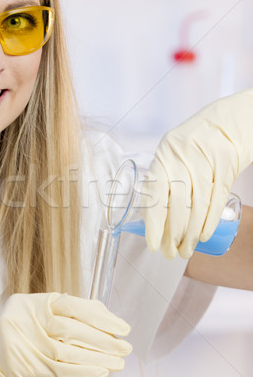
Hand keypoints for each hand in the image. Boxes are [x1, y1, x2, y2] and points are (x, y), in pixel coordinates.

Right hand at [0, 292, 130, 376]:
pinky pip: (59, 370)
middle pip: (72, 330)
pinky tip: (100, 373)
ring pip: (68, 352)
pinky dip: (82, 373)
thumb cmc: (30, 333)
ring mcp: (24, 342)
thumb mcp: (46, 316)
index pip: (74, 306)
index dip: (101, 317)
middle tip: (125, 348)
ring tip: (118, 363)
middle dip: (104, 341)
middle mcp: (27, 318)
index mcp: (35, 301)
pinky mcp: (24, 365)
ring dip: (98, 359)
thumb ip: (73, 315)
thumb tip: (109, 321)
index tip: (122, 328)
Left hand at [143, 89, 252, 258]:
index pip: (155, 194)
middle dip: (173, 234)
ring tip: (186, 251)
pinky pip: (216, 199)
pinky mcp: (226, 166)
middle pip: (177, 204)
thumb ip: (162, 181)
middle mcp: (183, 158)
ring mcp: (206, 161)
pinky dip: (209, 221)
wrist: (225, 123)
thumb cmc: (192, 146)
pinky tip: (202, 236)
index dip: (154, 223)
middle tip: (171, 253)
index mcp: (164, 156)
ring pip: (197, 205)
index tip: (153, 245)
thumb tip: (151, 220)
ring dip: (191, 233)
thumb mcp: (171, 156)